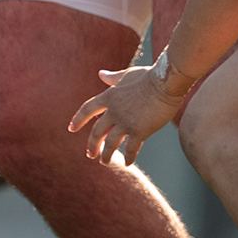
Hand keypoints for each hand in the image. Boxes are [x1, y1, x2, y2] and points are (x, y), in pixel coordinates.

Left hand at [68, 65, 185, 166]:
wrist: (166, 82)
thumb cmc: (149, 76)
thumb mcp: (127, 75)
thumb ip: (113, 78)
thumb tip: (101, 74)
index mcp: (109, 97)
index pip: (87, 109)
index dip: (78, 119)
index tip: (71, 128)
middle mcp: (113, 111)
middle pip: (97, 131)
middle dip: (92, 144)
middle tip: (90, 154)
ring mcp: (125, 122)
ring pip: (111, 143)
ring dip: (106, 154)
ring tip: (104, 162)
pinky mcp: (140, 131)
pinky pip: (131, 148)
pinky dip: (129, 157)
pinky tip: (128, 163)